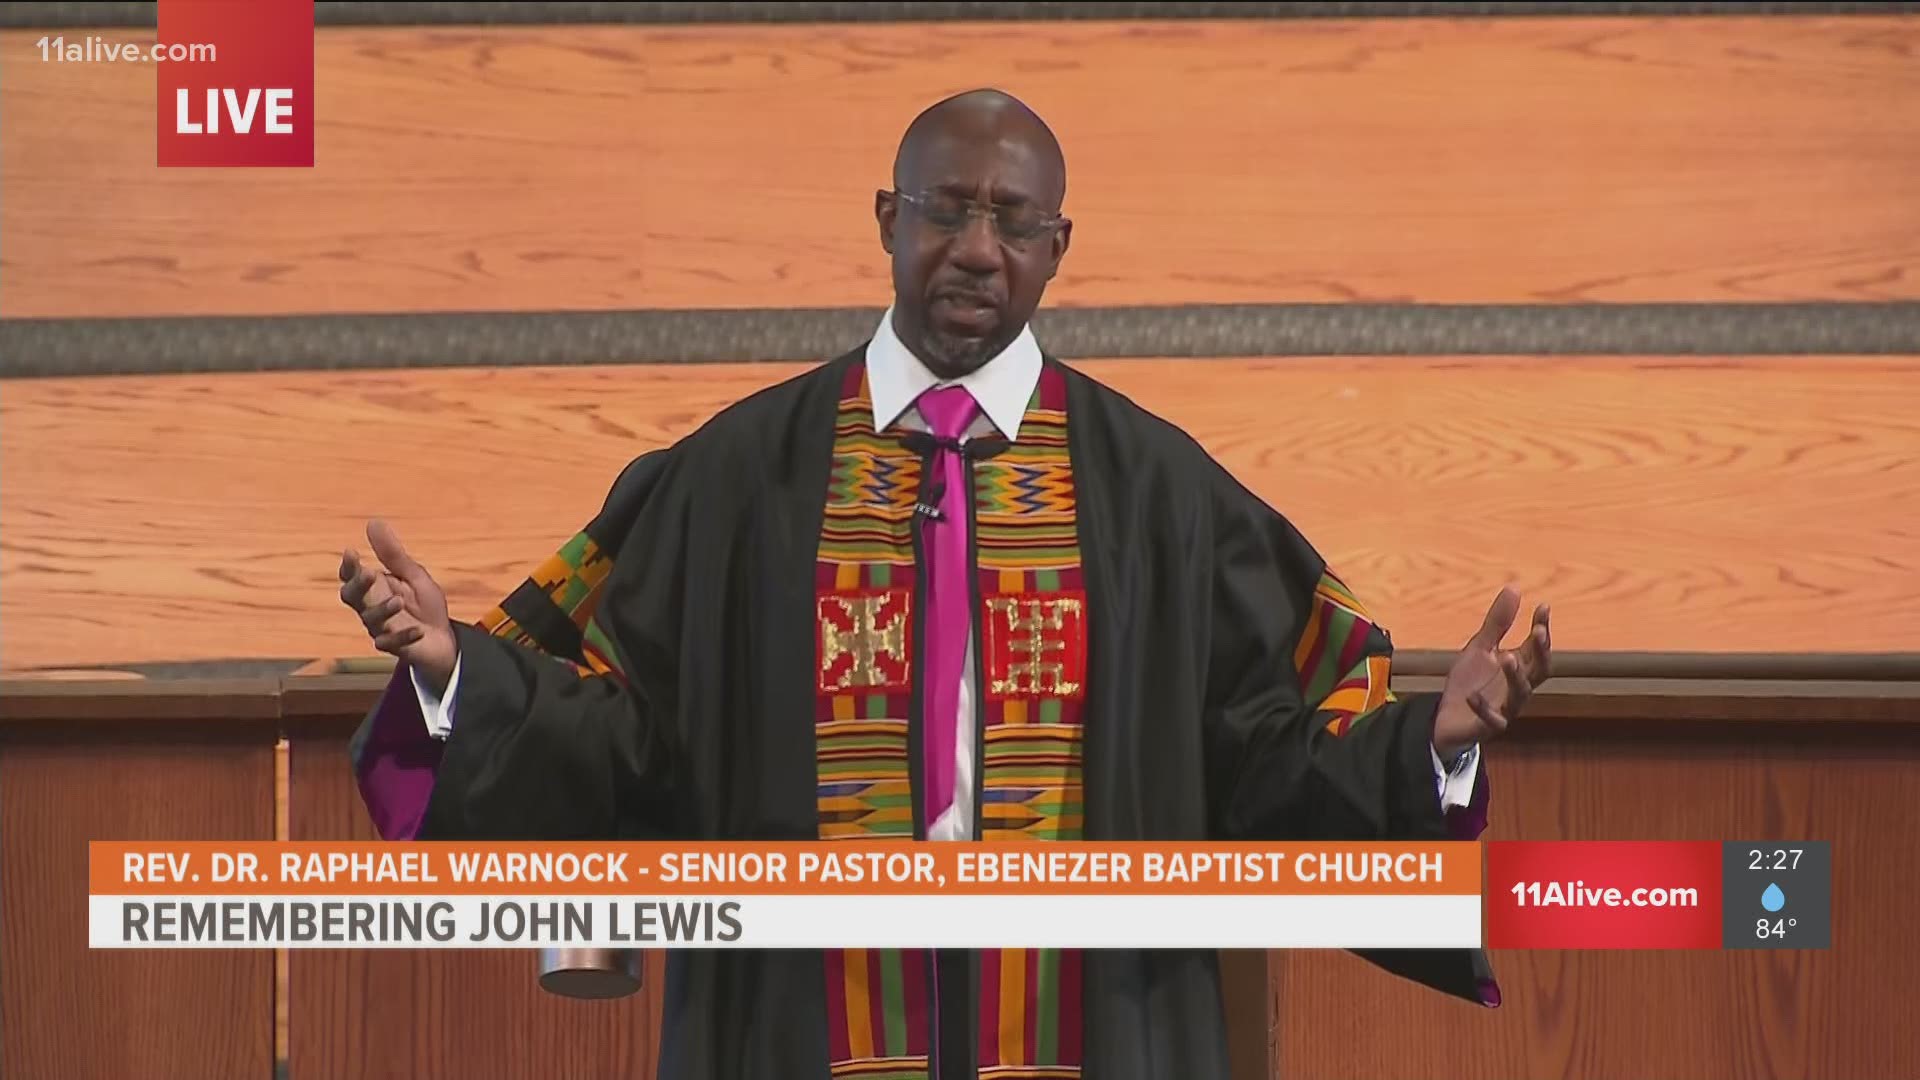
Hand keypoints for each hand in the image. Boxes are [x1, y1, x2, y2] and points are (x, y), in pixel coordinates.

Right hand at [337, 519, 457, 692]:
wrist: (444, 639)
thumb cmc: (425, 604)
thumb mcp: (414, 575)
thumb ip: (394, 554)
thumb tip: (373, 522)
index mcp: (375, 587)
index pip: (352, 576)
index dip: (348, 566)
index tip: (351, 552)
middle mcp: (371, 607)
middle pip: (351, 597)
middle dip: (357, 585)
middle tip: (369, 573)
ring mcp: (380, 628)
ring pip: (370, 620)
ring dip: (383, 609)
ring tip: (399, 600)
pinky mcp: (394, 647)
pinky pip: (392, 644)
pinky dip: (404, 636)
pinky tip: (418, 630)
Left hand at [1432, 586, 1551, 759]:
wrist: (1446, 719)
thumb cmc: (1470, 682)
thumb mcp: (1480, 648)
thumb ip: (1497, 623)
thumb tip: (1515, 588)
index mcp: (1518, 667)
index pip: (1536, 647)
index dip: (1542, 628)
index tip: (1544, 606)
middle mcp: (1517, 687)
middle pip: (1539, 671)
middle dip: (1540, 652)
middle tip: (1537, 632)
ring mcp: (1505, 708)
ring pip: (1520, 694)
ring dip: (1516, 676)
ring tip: (1508, 656)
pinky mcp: (1488, 726)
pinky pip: (1491, 720)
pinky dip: (1484, 708)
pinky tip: (1472, 696)